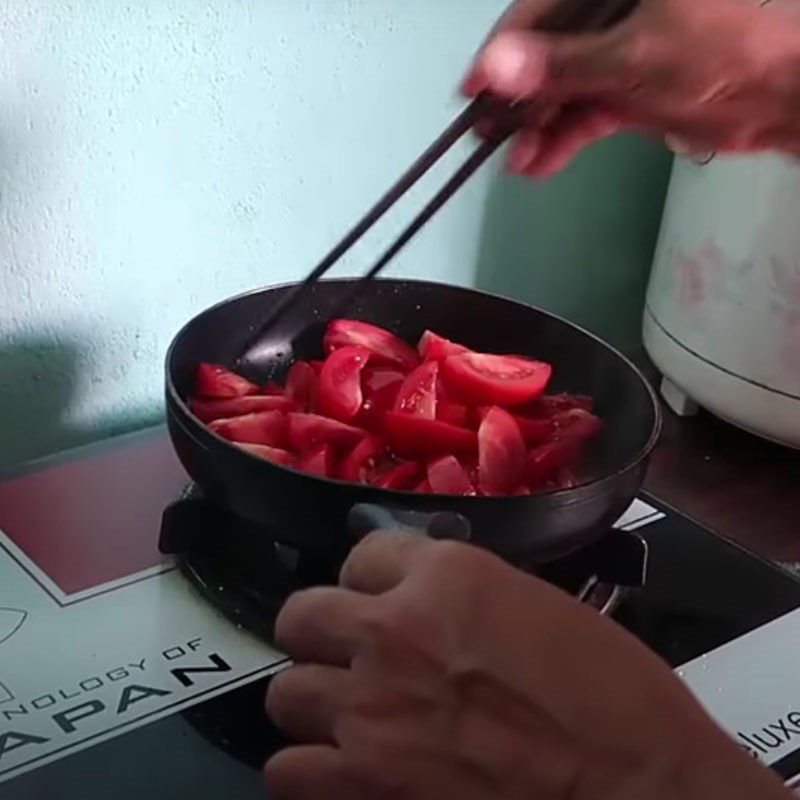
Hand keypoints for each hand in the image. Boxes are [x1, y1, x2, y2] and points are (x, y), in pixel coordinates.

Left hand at [264, 532, 788, 799]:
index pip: (363, 555)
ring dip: (317, 702)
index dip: (373, 581)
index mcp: (446, 576)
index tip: (383, 601)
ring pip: (287, 693)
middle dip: (325, 631)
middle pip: (303, 616)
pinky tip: (344, 770)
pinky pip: (288, 771)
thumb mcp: (537, 607)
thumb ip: (461, 596)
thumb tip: (422, 601)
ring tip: (352, 717)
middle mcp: (394, 631)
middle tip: (355, 655)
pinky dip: (311, 770)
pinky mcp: (364, 786)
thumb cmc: (615, 698)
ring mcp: (371, 712)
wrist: (644, 790)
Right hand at [463, 0, 799, 175]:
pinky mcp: (624, 92)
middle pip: (544, 55)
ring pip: (561, 91)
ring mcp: (615, 55)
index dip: (501, 53)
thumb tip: (496, 67)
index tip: (472, 91)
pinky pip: (582, 116)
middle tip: (487, 135)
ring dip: (536, 129)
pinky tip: (538, 166)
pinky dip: (562, 141)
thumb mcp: (632, 57)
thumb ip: (562, 64)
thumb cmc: (717, 53)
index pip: (539, 12)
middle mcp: (607, 14)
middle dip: (517, 99)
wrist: (776, 96)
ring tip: (513, 162)